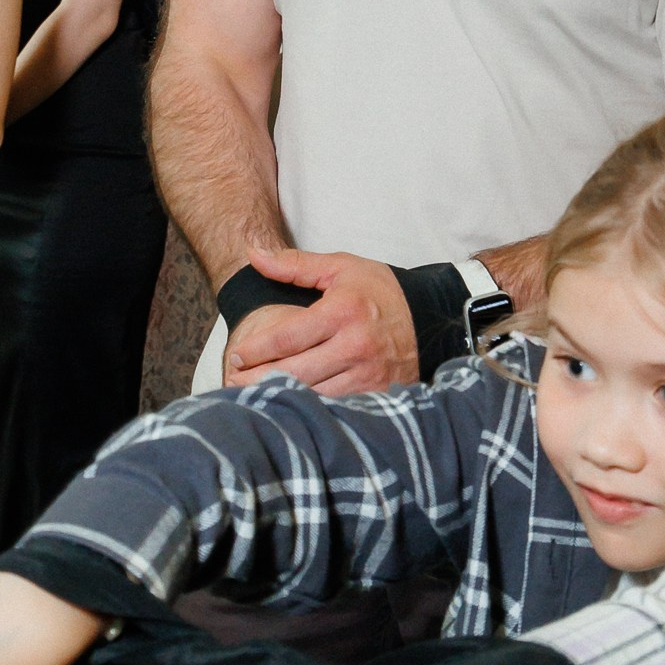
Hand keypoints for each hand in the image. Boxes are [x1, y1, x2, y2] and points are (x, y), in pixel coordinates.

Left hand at [222, 248, 416, 390]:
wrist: (430, 318)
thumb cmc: (380, 291)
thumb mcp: (340, 268)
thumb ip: (294, 265)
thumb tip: (253, 254)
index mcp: (342, 312)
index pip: (287, 337)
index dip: (256, 350)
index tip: (236, 355)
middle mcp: (355, 345)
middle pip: (295, 372)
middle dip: (258, 379)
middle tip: (234, 381)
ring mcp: (368, 374)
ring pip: (313, 395)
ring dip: (281, 399)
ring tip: (254, 398)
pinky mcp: (377, 394)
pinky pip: (336, 408)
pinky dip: (312, 410)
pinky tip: (291, 409)